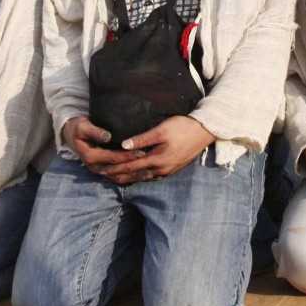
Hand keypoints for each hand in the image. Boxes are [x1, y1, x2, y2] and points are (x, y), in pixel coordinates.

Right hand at [61, 117, 143, 173]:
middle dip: (134, 169)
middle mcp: (95, 167)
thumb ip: (95, 131)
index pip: (113, 158)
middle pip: (118, 171)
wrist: (72, 136)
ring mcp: (99, 171)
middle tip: (150, 165)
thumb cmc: (79, 128)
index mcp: (90, 157)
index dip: (127, 156)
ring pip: (119, 178)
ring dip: (134, 177)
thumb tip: (108, 136)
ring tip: (150, 174)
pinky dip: (130, 179)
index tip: (141, 152)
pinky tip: (142, 177)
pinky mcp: (103, 172)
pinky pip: (118, 178)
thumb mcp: (83, 126)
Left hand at [99, 116, 216, 183]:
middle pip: (135, 176)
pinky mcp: (172, 168)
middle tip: (102, 176)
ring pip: (143, 178)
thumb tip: (122, 146)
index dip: (114, 168)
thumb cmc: (182, 127)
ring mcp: (167, 171)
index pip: (130, 167)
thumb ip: (142, 139)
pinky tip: (135, 175)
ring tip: (114, 178)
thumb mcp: (161, 130)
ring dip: (128, 178)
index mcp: (156, 160)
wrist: (204, 132)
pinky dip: (140, 176)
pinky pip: (151, 176)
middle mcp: (161, 170)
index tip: (101, 169)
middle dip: (118, 176)